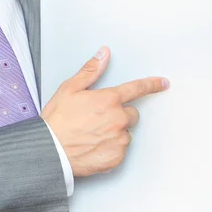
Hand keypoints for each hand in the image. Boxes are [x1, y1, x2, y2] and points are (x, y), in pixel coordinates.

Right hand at [40, 46, 169, 176]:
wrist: (49, 150)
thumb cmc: (57, 121)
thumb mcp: (69, 89)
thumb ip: (90, 71)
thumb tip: (103, 54)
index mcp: (108, 100)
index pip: (136, 89)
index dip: (151, 85)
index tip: (162, 83)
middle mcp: (117, 119)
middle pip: (131, 114)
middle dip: (119, 115)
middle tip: (97, 120)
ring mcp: (118, 139)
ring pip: (125, 133)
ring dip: (114, 133)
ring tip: (92, 135)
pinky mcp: (116, 157)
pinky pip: (120, 151)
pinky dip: (110, 149)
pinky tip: (93, 147)